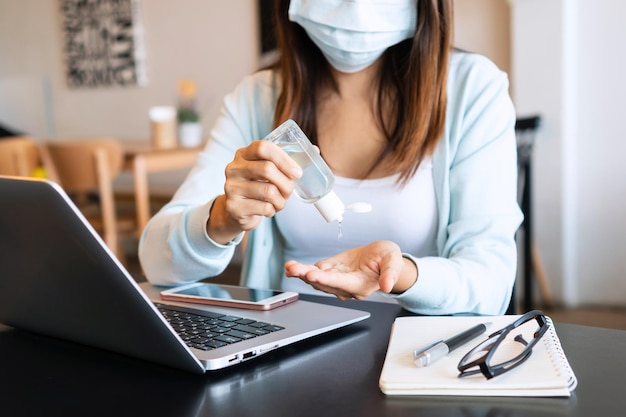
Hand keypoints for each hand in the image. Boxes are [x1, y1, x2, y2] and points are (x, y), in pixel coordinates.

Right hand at [208, 141, 301, 243]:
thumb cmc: (258, 186)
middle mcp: (233, 168)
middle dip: (286, 183)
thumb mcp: (269, 170)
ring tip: (279, 202)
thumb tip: (315, 150)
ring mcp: (231, 187)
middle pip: (267, 169)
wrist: (237, 211)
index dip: (283, 159)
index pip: (263, 148)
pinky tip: (269, 210)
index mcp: (244, 154)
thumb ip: (289, 160)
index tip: (297, 173)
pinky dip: (272, 211)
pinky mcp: (233, 206)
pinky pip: (264, 207)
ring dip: (281, 200)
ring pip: (268, 191)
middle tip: (290, 191)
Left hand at [284, 241, 417, 300]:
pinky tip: (291, 268)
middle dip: (307, 275)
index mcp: (361, 285)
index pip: (341, 283)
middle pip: (324, 283)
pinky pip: (314, 273)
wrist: (383, 259)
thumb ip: (390, 273)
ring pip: (316, 280)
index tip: (313, 275)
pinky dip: (302, 271)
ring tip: (290, 266)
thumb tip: (387, 286)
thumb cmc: (388, 259)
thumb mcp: (393, 261)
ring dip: (301, 273)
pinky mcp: (330, 273)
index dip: (326, 279)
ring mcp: (336, 281)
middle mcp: (346, 287)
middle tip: (294, 269)